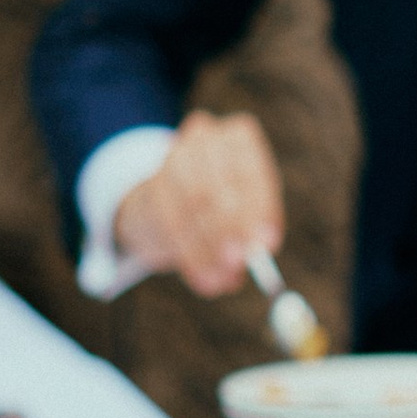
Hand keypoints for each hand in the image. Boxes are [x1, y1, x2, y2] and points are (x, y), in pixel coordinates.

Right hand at [114, 110, 282, 295]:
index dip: (261, 208)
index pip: (251, 169)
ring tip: (223, 280)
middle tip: (239, 263)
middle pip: (218, 186)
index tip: (268, 243)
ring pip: (191, 205)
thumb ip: (253, 232)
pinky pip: (168, 223)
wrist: (163, 201)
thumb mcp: (244, 214)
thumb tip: (259, 255)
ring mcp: (171, 157)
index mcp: (238, 137)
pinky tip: (203, 279)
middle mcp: (204, 138)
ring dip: (208, 249)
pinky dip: (190, 256)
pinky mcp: (149, 186)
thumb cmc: (220, 207)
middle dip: (230, 229)